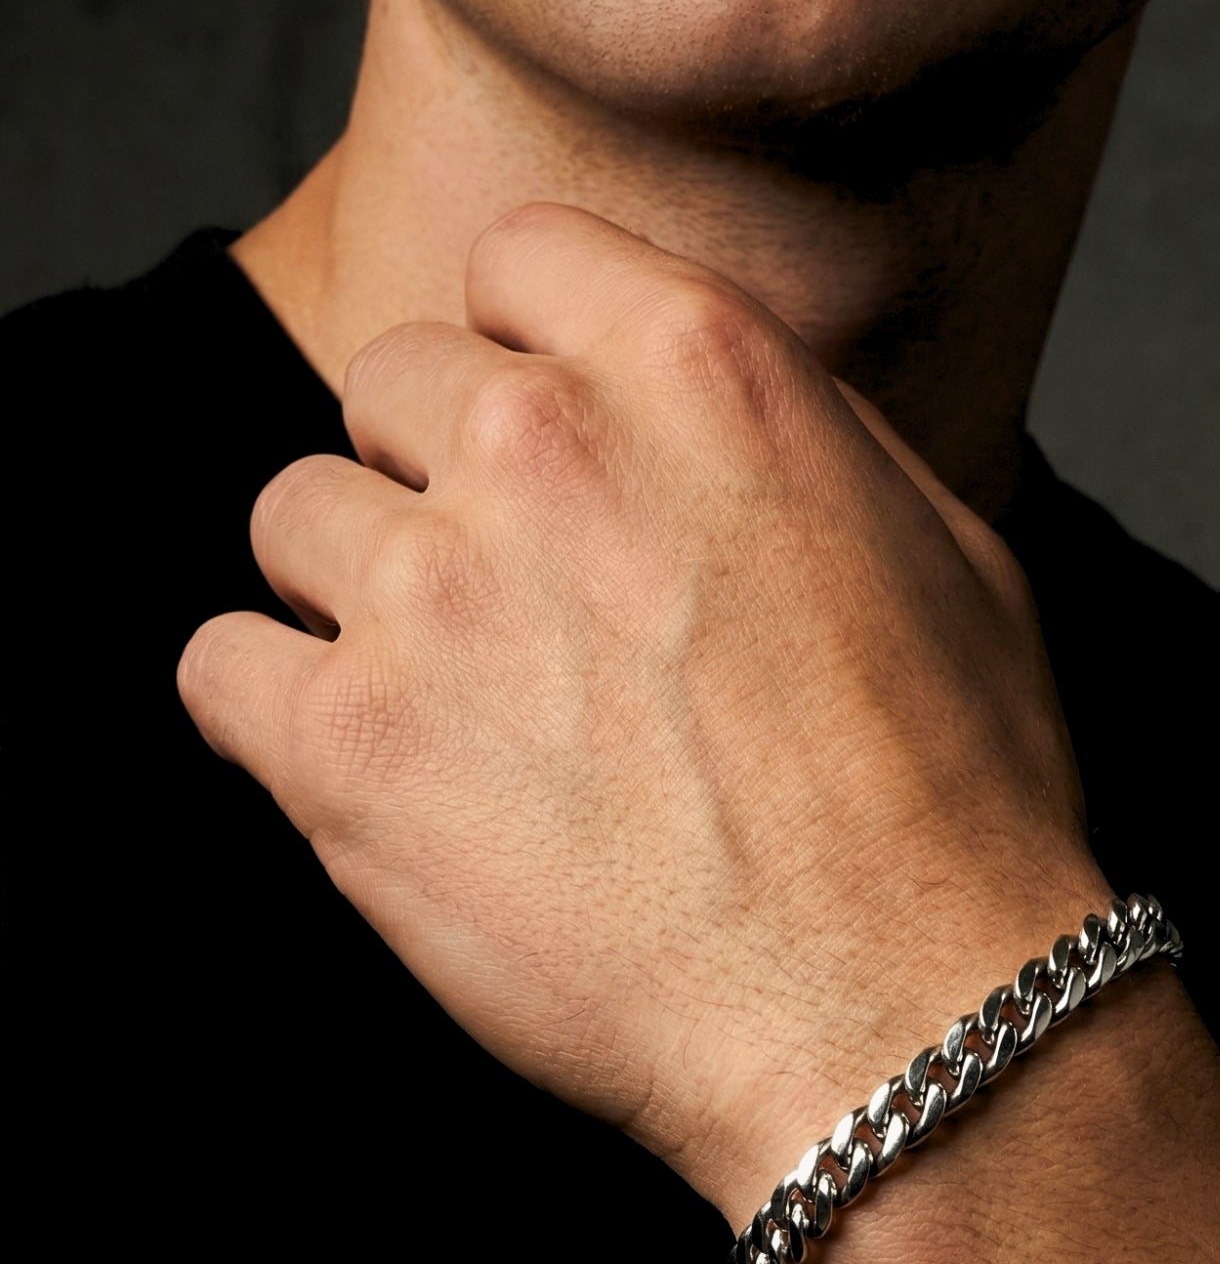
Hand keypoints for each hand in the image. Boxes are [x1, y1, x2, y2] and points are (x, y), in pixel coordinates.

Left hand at [178, 203, 1108, 1218]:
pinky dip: (277, 713)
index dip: (525, 347)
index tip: (545, 435)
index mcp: (698, 367)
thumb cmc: (953, 799)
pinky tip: (379, 767)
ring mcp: (434, 590)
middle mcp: (547, 444)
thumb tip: (703, 416)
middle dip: (443, 474)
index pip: (518, 257)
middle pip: (392, 381)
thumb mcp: (946, 553)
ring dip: (362, 592)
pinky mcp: (346, 745)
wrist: (904, 1006)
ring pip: (296, 515)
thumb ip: (797, 441)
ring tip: (463, 702)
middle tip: (522, 600)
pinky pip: (220, 667)